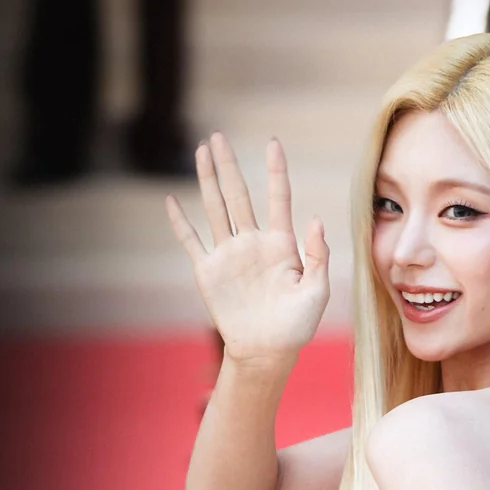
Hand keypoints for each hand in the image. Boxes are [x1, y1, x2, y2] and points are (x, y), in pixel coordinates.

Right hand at [165, 132, 329, 368]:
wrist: (267, 353)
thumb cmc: (297, 326)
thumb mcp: (317, 291)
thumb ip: (319, 256)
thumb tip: (316, 220)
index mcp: (281, 244)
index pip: (278, 199)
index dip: (275, 171)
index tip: (273, 143)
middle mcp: (252, 243)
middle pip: (239, 195)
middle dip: (229, 165)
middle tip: (219, 136)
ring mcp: (229, 255)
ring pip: (215, 208)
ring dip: (208, 180)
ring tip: (201, 151)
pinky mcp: (209, 272)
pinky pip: (191, 241)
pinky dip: (180, 222)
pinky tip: (171, 201)